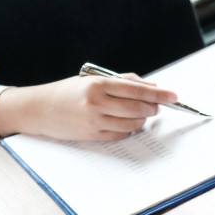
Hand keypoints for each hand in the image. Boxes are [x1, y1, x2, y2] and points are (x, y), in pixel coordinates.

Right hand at [0, 74, 178, 141]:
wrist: (39, 109)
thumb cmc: (68, 92)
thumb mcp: (92, 79)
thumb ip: (122, 81)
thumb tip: (150, 85)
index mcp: (99, 85)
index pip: (138, 90)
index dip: (160, 94)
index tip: (174, 96)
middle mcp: (98, 103)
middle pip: (139, 108)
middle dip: (153, 107)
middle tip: (157, 106)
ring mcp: (96, 121)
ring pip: (133, 123)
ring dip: (142, 119)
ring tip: (140, 113)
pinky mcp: (94, 136)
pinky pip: (121, 134)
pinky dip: (129, 128)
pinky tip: (126, 122)